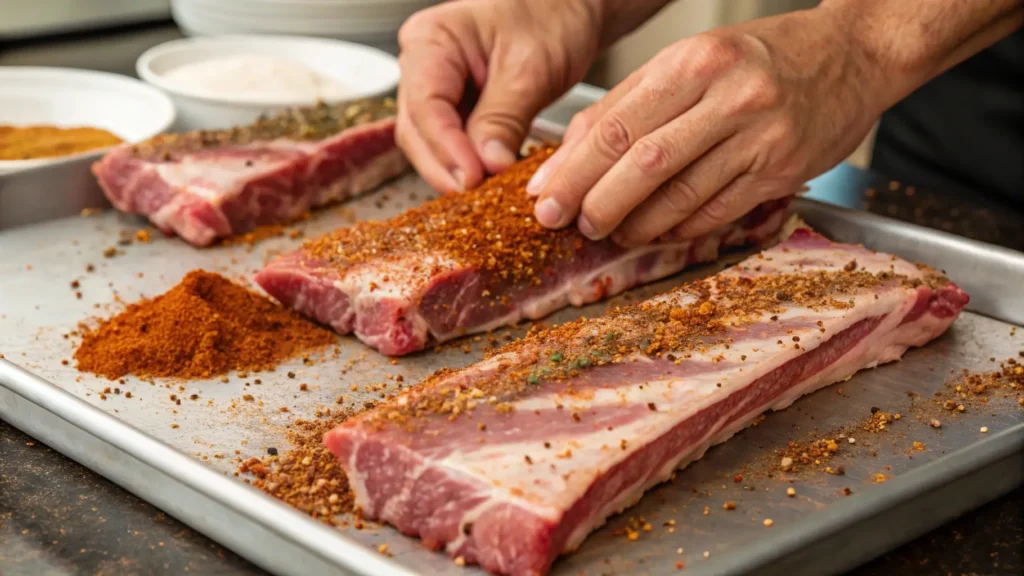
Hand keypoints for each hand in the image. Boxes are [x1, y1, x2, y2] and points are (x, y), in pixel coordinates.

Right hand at [395, 0, 602, 192]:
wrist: (568, 12)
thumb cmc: (550, 18)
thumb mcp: (531, 68)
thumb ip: (504, 117)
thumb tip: (486, 164)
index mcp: (431, 40)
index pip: (426, 105)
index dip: (446, 148)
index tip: (472, 178)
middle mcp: (423, 64)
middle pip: (417, 129)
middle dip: (445, 166)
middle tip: (474, 196)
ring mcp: (435, 88)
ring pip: (429, 143)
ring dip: (454, 170)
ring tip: (484, 193)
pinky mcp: (454, 109)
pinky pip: (451, 144)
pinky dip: (468, 164)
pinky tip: (487, 181)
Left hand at [527, 8, 883, 245]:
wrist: (855, 54)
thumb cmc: (762, 57)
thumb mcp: (691, 61)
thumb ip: (629, 105)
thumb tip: (568, 157)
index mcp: (693, 62)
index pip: (616, 124)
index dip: (572, 168)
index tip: (543, 197)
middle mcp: (728, 96)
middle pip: (643, 162)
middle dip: (595, 200)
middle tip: (568, 223)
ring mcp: (760, 136)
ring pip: (680, 194)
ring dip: (635, 222)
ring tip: (610, 231)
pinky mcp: (783, 171)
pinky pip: (717, 210)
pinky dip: (679, 227)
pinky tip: (657, 231)